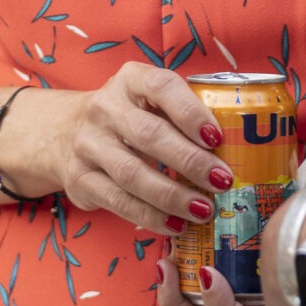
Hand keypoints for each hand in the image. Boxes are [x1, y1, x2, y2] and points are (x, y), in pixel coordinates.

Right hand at [0, 62, 227, 231]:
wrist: (64, 133)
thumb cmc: (128, 117)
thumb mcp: (149, 101)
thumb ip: (184, 112)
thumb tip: (241, 145)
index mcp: (129, 80)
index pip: (161, 86)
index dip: (190, 111)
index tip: (217, 136)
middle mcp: (104, 108)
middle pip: (149, 135)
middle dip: (190, 161)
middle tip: (222, 181)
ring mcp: (88, 144)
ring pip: (133, 174)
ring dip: (173, 196)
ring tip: (205, 210)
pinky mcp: (80, 179)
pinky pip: (119, 201)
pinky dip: (151, 216)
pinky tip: (177, 225)